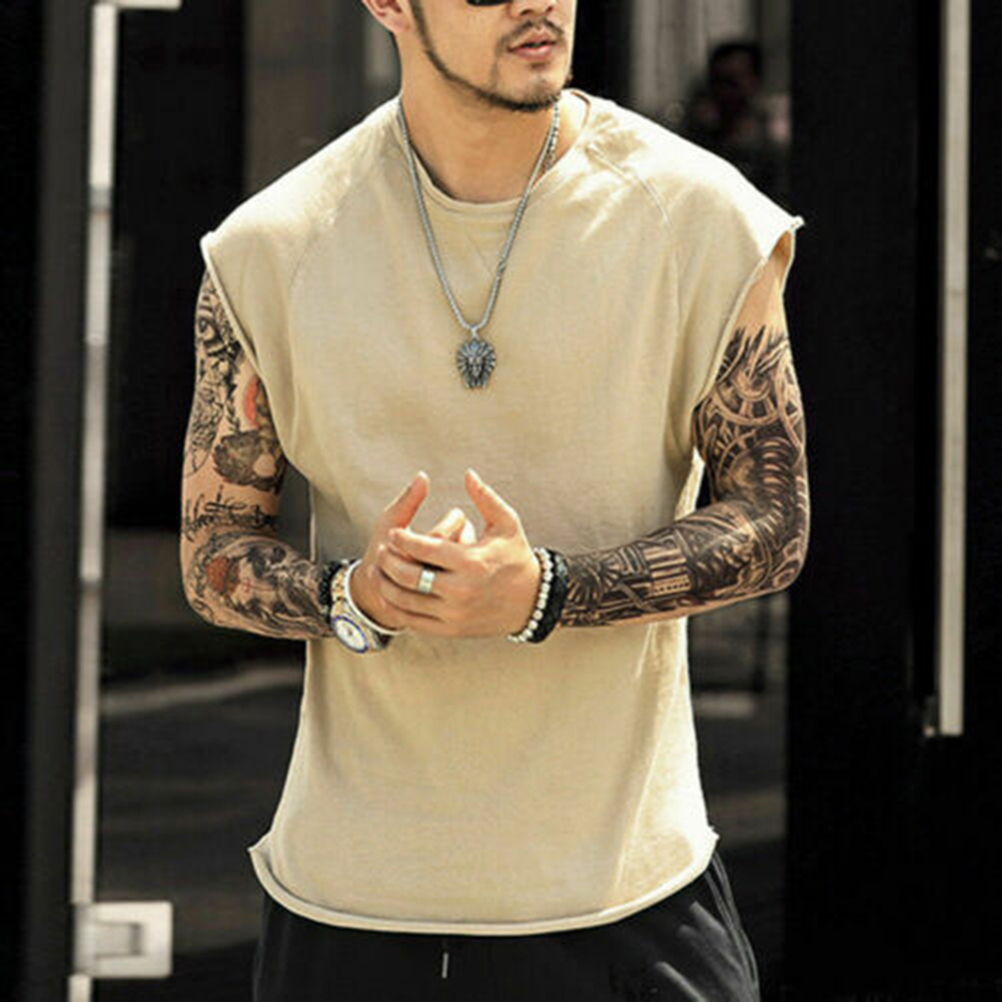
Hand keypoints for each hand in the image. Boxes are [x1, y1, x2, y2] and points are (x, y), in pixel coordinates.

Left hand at [374, 469, 540, 637]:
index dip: (405, 540)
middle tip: (382, 551)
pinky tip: (390, 595)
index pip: (427, 549)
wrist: (531, 602)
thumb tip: (467, 474)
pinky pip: (415, 621)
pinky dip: (398, 609)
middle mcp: (462, 590)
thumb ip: (486, 498)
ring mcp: (456, 613)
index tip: (394, 533)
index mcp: (473, 562)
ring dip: (387, 585)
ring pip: (408, 601)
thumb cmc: (517, 557)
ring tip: (379, 570)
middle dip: (391, 562)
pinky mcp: (452, 630)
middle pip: (412, 576)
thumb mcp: (507, 525)